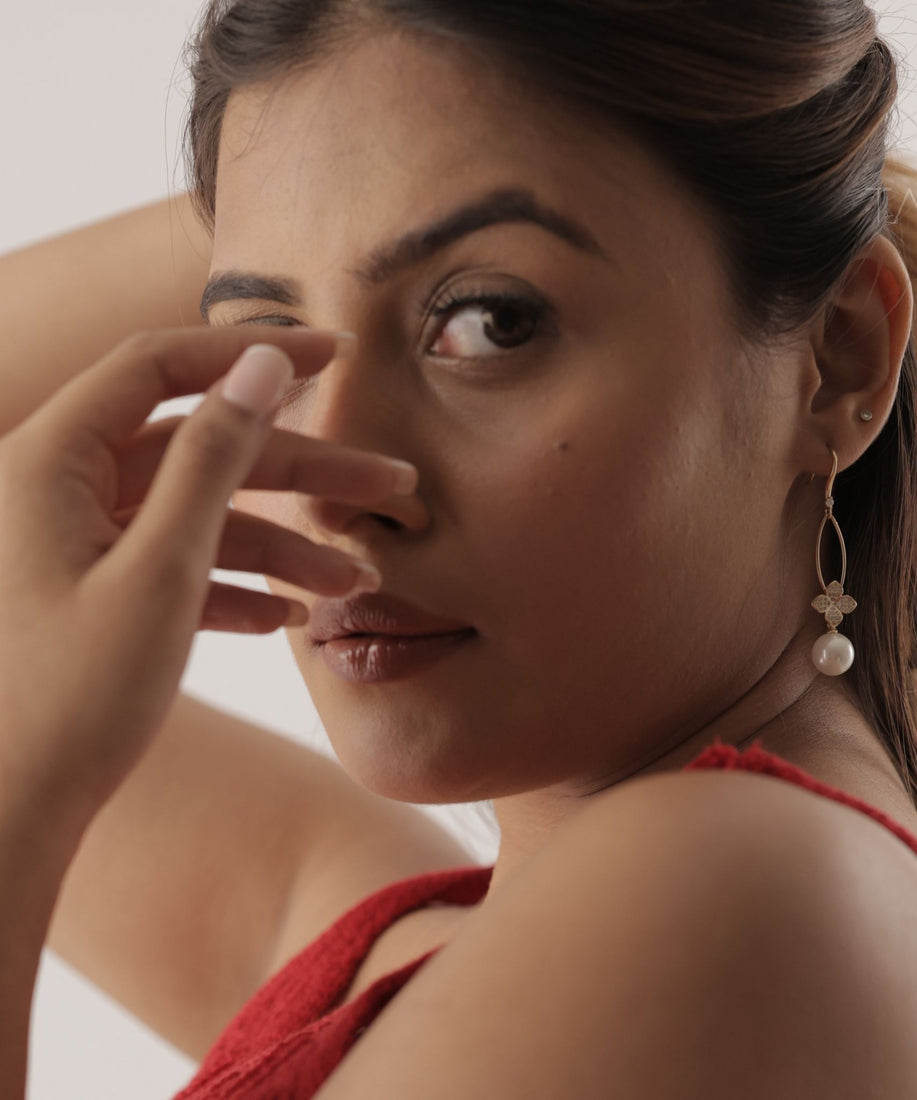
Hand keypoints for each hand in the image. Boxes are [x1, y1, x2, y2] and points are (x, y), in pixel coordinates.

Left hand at [0, 326, 415, 834]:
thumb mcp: (161, 569)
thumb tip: (259, 366)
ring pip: (197, 514)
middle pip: (197, 448)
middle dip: (298, 470)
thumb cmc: (70, 697)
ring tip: (352, 581)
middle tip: (388, 484)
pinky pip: (175, 564)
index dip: (252, 354)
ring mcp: (73, 544)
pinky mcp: (91, 593)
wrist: (7, 817)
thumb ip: (212, 459)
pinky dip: (233, 583)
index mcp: (48, 460)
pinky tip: (284, 618)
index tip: (334, 357)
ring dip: (279, 543)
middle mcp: (56, 488)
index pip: (161, 366)